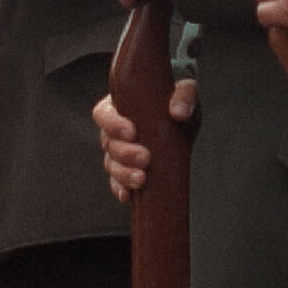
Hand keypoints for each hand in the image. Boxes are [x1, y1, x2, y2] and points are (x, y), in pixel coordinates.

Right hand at [93, 80, 195, 203]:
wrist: (182, 118)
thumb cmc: (177, 100)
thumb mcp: (184, 91)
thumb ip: (184, 94)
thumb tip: (178, 112)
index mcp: (119, 107)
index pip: (103, 114)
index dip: (112, 124)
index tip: (131, 132)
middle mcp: (115, 131)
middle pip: (108, 143)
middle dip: (124, 153)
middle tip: (145, 158)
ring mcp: (120, 152)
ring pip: (111, 165)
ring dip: (123, 173)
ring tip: (141, 179)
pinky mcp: (129, 169)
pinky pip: (117, 182)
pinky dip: (121, 189)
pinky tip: (128, 196)